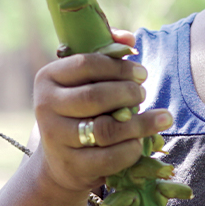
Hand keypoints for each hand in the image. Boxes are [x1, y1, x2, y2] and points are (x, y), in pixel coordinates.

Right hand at [32, 29, 172, 194]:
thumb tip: (129, 39)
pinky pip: (110, 157)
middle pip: (96, 96)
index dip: (120, 67)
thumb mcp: (86, 81)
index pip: (87, 64)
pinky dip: (132, 148)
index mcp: (48, 78)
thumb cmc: (81, 111)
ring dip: (139, 123)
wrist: (61, 161)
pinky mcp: (72, 166)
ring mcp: (56, 138)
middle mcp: (45, 107)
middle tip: (143, 95)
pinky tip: (142, 142)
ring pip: (105, 129)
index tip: (142, 74)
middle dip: (129, 94)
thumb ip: (107, 54)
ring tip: (159, 118)